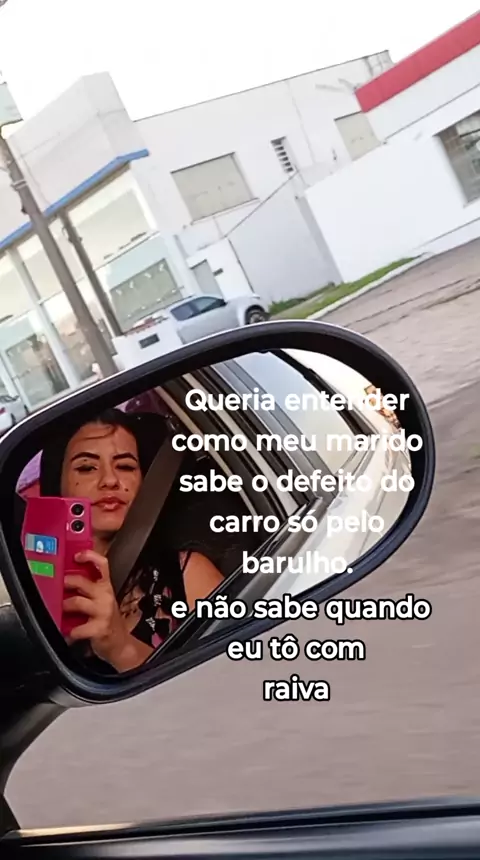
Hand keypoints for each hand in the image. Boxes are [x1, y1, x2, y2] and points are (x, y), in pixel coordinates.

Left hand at [63, 551, 150, 669]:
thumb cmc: (106, 620)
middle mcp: (106, 596)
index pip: (102, 565)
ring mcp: (103, 612)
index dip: (90, 556)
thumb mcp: (101, 600)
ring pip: (76, 602)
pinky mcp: (99, 628)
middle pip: (83, 581)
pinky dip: (69, 632)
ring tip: (59, 611)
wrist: (120, 644)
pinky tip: (68, 634)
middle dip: (67, 582)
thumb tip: (66, 578)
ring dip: (64, 606)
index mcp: (106, 586)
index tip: (76, 556)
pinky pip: (77, 628)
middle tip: (57, 585)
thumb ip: (88, 589)